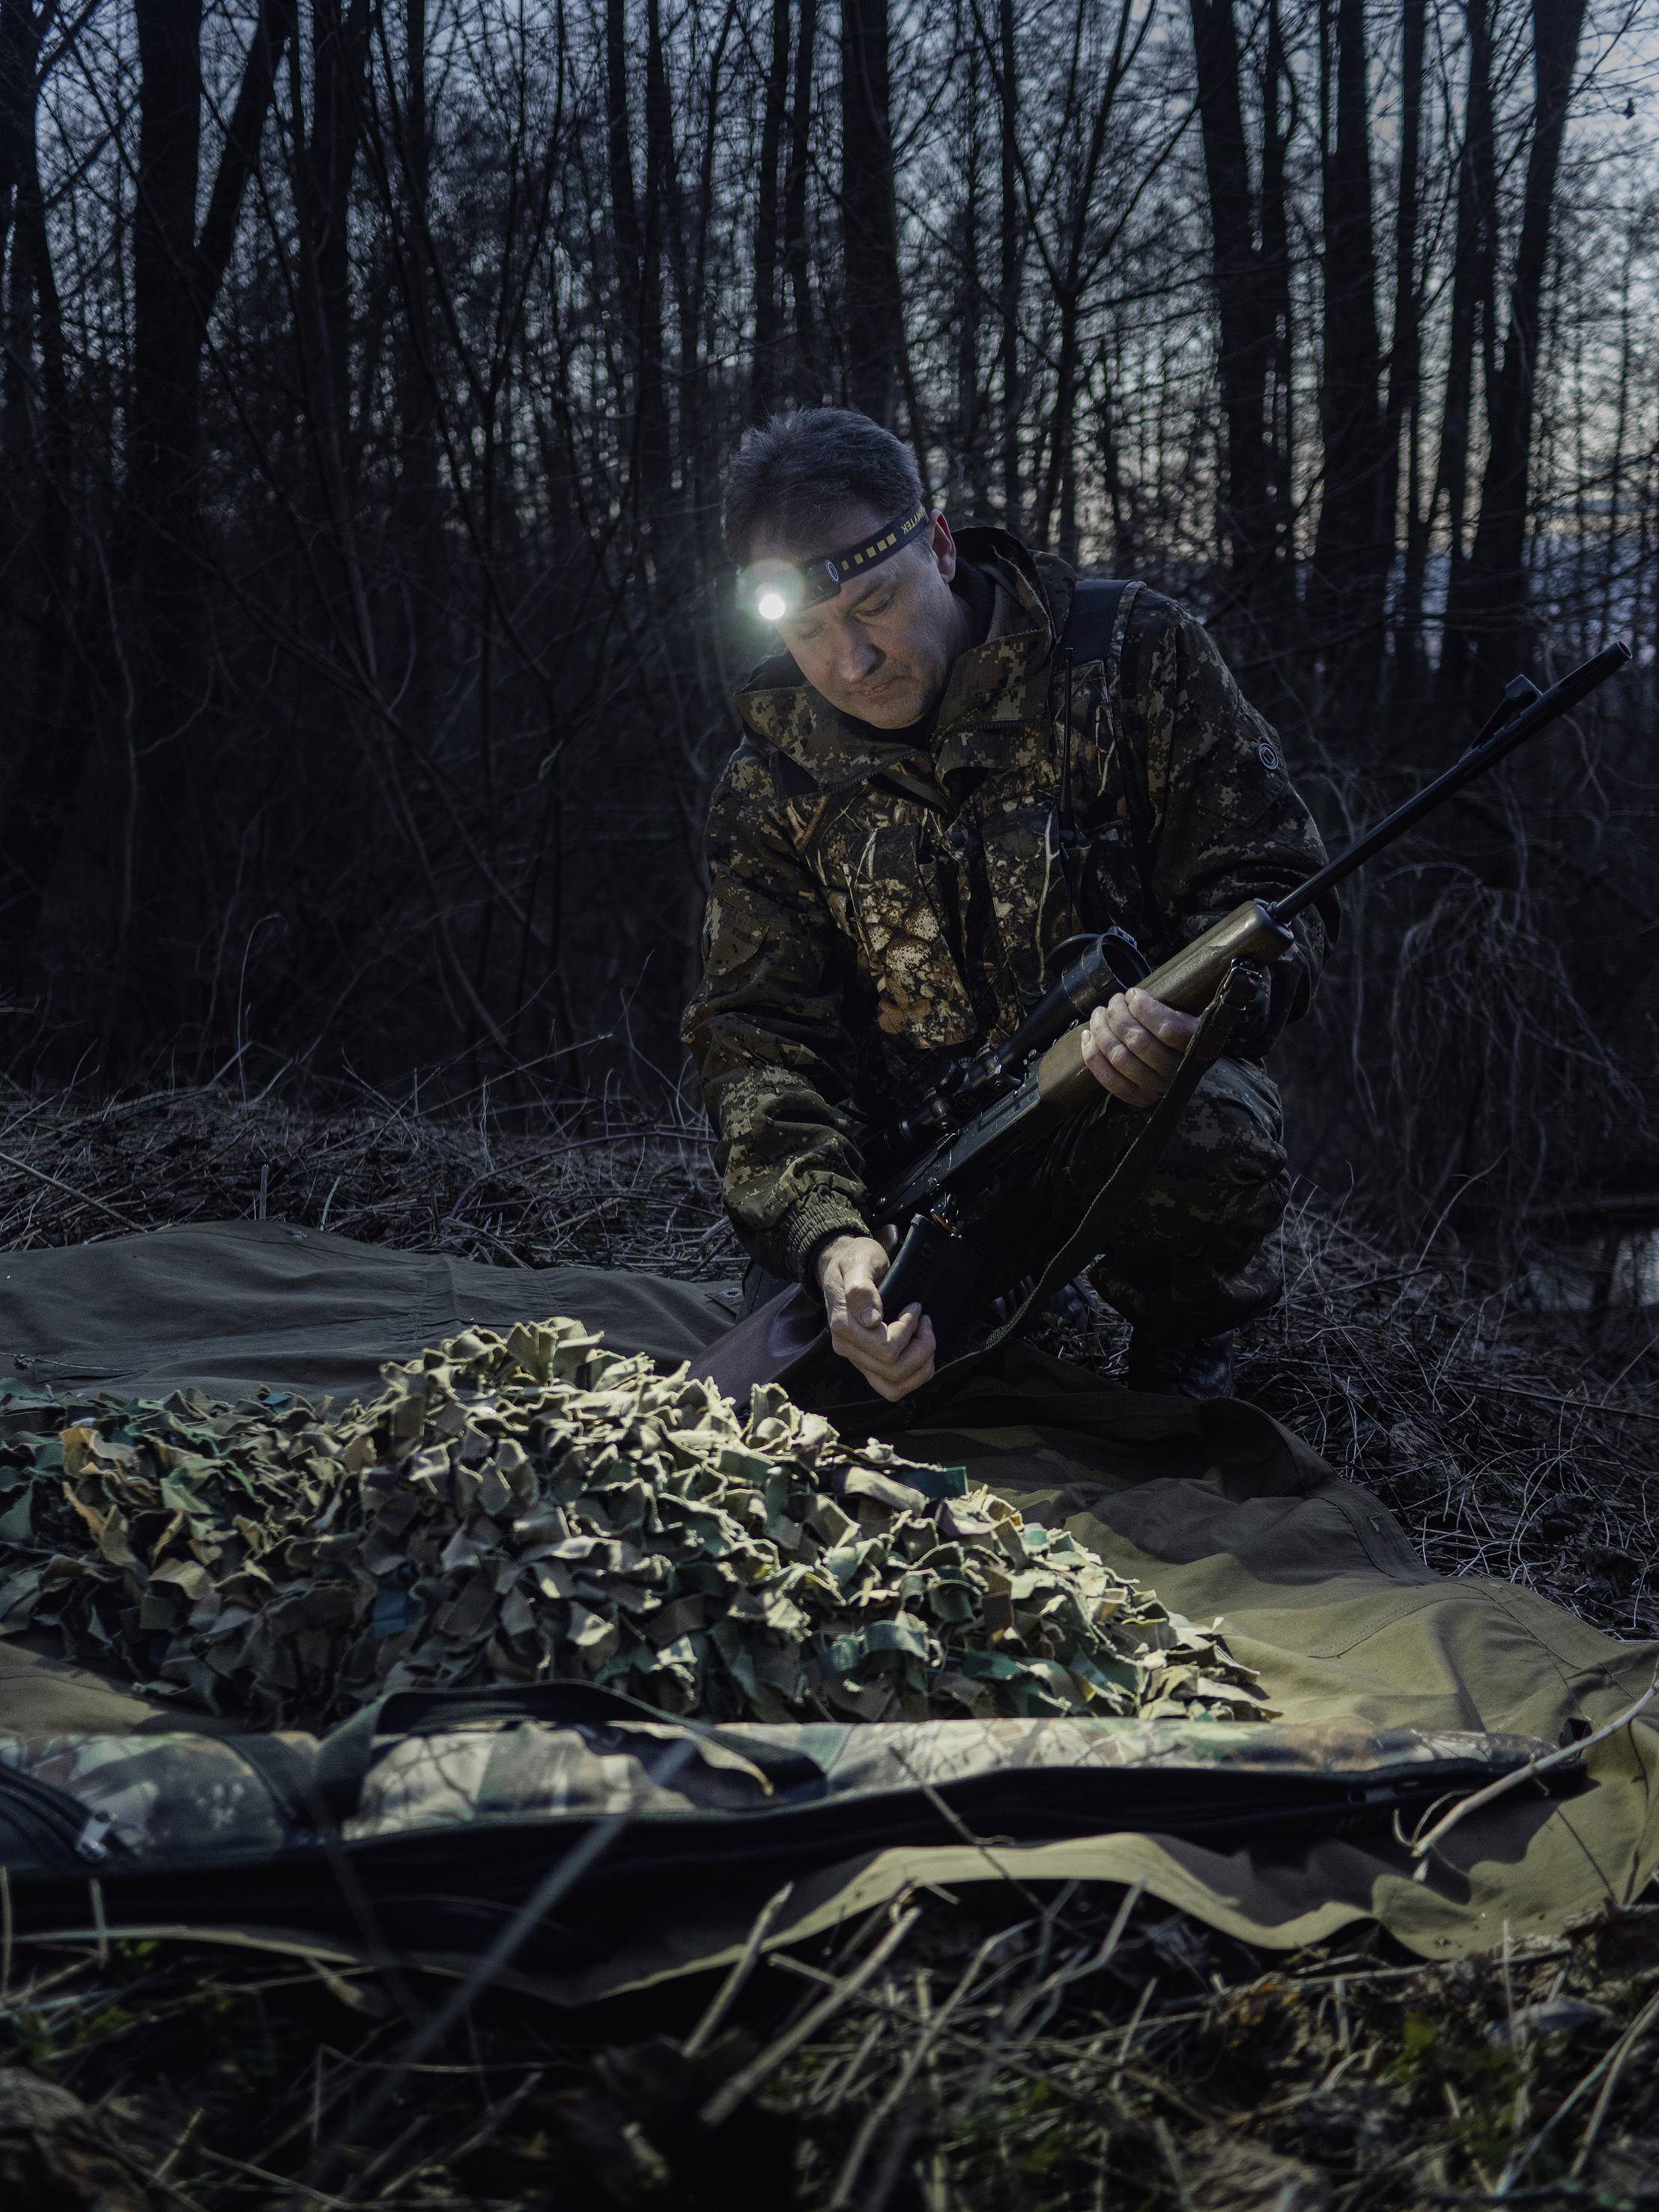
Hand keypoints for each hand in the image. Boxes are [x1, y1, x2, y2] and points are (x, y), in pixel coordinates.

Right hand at [815, 1233, 936, 1401]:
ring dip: (920, 1365)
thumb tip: (871, 1320)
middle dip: (921, 1347)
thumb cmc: (854, 1260)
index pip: (885, 1348)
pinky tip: (919, 1348)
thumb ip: (861, 1289)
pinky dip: (914, 1374)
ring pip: (894, 1387)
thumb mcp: (858, 1262)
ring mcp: (857, 1359)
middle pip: (894, 1371)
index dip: (908, 1329)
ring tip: (925, 1337)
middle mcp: (847, 1347)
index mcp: (843, 1325)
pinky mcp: (867, 1364)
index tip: (915, 1306)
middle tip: (925, 1320)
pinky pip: (893, 1387)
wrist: (843, 1264)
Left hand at [1080, 985, 1198, 1107]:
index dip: (1144, 1008)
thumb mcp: (1185, 1019)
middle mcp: (1174, 1072)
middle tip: (1113, 1001)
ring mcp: (1155, 1088)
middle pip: (1137, 1041)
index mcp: (1192, 1048)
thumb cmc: (1179, 1037)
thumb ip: (1165, 1010)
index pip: (1166, 1029)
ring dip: (1101, 1031)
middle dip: (1118, 1015)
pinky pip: (1108, 1078)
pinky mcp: (1137, 1098)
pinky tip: (1088, 1035)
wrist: (1183, 1071)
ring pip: (1119, 1057)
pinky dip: (1092, 1055)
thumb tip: (1130, 997)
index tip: (1132, 994)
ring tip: (1099, 1014)